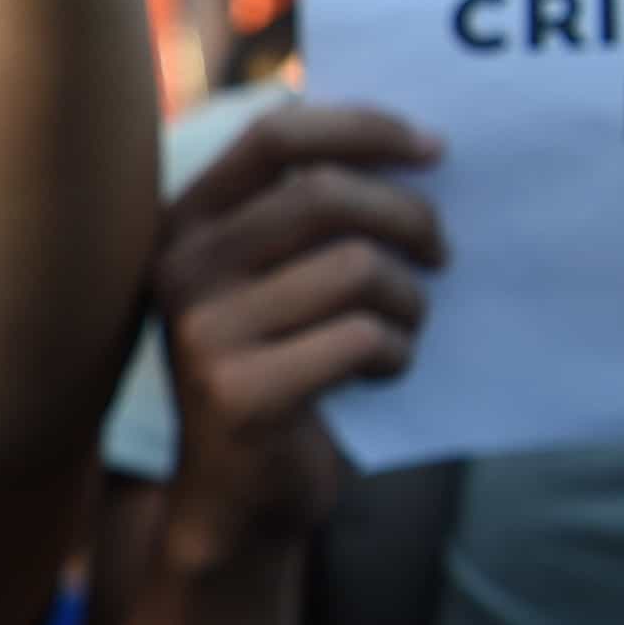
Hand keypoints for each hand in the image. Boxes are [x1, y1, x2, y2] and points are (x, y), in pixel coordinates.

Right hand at [155, 103, 445, 557]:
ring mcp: (203, 330)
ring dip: (411, 301)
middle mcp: (179, 266)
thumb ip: (306, 217)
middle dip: (410, 218)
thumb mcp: (269, 280)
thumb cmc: (277, 370)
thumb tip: (414, 148)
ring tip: (407, 328)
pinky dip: (397, 353)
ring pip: (355, 269)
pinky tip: (384, 372)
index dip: (362, 127)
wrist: (234, 496)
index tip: (432, 148)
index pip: (276, 136)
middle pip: (325, 196)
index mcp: (185, 222)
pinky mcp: (242, 391)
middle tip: (443, 255)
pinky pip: (362, 338)